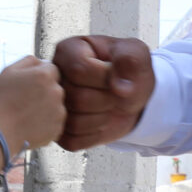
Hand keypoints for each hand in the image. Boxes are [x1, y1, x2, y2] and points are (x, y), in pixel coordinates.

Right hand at [0, 56, 65, 152]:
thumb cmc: (0, 100)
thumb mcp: (9, 71)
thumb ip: (29, 61)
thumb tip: (43, 62)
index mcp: (45, 75)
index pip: (52, 69)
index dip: (39, 76)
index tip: (27, 86)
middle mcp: (56, 92)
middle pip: (56, 87)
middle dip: (45, 91)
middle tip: (26, 101)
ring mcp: (59, 111)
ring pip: (57, 105)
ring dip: (47, 107)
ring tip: (27, 114)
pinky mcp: (58, 128)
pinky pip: (55, 121)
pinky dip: (46, 122)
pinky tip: (31, 124)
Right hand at [49, 35, 154, 150]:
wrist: (130, 95)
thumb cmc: (128, 70)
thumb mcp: (136, 53)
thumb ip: (129, 59)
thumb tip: (120, 87)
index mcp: (68, 51)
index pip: (79, 69)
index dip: (104, 78)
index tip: (118, 77)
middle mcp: (55, 77)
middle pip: (76, 97)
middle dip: (106, 100)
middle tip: (116, 94)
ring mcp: (54, 105)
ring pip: (74, 122)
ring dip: (102, 118)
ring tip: (108, 106)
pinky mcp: (60, 130)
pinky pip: (73, 140)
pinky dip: (94, 135)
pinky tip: (101, 121)